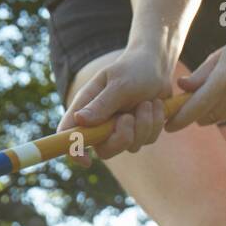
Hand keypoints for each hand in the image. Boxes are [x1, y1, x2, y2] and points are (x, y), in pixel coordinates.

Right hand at [57, 47, 173, 163]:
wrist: (157, 66)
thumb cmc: (134, 69)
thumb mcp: (119, 84)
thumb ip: (102, 104)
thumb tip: (80, 121)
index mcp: (87, 107)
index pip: (69, 133)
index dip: (73, 150)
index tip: (86, 160)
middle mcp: (101, 122)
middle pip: (104, 151)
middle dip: (121, 138)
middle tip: (129, 118)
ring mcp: (120, 129)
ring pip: (130, 146)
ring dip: (143, 125)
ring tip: (147, 102)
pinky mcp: (139, 131)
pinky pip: (148, 140)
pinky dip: (154, 123)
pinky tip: (155, 105)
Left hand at [166, 26, 225, 130]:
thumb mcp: (219, 57)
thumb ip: (199, 76)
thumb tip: (181, 87)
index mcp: (222, 82)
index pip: (194, 108)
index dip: (178, 120)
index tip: (168, 126)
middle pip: (201, 117)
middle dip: (193, 112)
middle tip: (190, 99)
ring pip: (214, 118)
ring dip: (209, 110)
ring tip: (219, 88)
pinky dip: (225, 108)